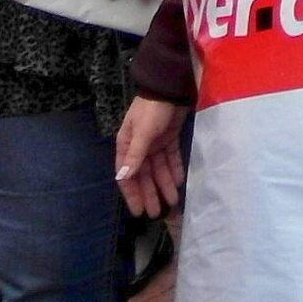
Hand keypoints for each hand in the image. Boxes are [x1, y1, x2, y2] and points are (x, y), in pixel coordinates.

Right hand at [114, 98, 187, 216]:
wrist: (170, 88)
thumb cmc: (151, 109)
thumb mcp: (142, 132)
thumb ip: (135, 155)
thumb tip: (123, 177)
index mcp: (126, 147)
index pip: (127, 176)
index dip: (132, 194)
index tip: (139, 211)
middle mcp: (139, 148)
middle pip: (144, 176)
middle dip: (150, 194)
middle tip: (158, 213)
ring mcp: (155, 144)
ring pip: (159, 170)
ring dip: (165, 185)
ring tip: (172, 202)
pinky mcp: (169, 139)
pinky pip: (171, 159)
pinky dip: (174, 170)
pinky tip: (179, 182)